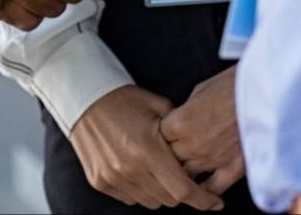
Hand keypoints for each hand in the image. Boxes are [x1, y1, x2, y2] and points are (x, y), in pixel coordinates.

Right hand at [70, 86, 223, 211]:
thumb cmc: (123, 98)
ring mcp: (113, 178)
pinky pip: (130, 198)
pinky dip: (141, 190)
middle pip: (168, 199)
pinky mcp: (100, 181)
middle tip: (184, 175)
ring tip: (159, 169)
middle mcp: (129, 168)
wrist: (84, 97)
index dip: (203, 200)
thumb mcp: (158, 107)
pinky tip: (140, 169)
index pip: (183, 189)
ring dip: (161, 191)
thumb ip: (179, 134)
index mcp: (147, 149)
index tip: (215, 202)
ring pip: (150, 202)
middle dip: (182, 191)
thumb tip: (197, 155)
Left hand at [160, 68, 245, 195]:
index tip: (164, 136)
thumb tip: (179, 123)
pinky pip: (212, 188)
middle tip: (175, 151)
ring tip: (188, 167)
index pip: (158, 139)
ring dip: (186, 172)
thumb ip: (184, 112)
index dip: (161, 137)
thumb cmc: (231, 84)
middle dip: (170, 156)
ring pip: (188, 177)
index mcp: (179, 123)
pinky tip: (204, 190)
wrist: (262, 89)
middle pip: (170, 160)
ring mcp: (211, 159)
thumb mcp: (199, 90)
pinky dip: (207, 191)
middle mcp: (191, 144)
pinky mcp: (232, 168)